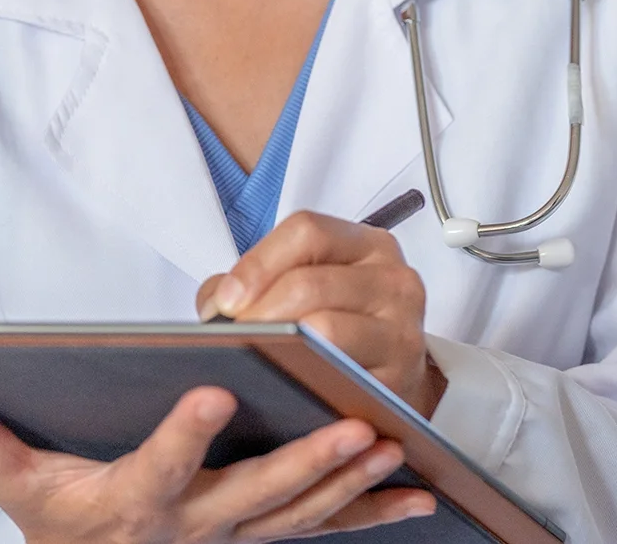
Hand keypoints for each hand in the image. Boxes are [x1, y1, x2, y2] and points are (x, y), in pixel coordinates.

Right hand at [0, 386, 432, 543]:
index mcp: (130, 505)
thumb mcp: (15, 486)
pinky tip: (420, 495)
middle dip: (307, 461)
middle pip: (255, 496)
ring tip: (393, 444)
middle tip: (352, 426)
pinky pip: (325, 529)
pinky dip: (374, 514)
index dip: (184, 435)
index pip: (159, 468)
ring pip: (300, 513)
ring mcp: (232, 539)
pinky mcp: (260, 540)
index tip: (212, 391)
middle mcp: (190, 528)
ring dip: (351, 483)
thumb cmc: (59, 525)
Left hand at [195, 211, 444, 416]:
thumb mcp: (310, 285)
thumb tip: (216, 304)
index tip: (226, 299)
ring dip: (280, 347)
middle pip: (311, 283)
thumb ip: (259, 281)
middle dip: (260, 312)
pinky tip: (285, 384)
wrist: (393, 376)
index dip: (258, 263)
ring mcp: (401, 328)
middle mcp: (393, 279)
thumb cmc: (343, 325)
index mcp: (367, 245)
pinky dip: (307, 380)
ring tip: (255, 357)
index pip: (308, 232)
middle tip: (233, 336)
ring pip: (328, 330)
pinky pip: (343, 377)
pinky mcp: (400, 377)